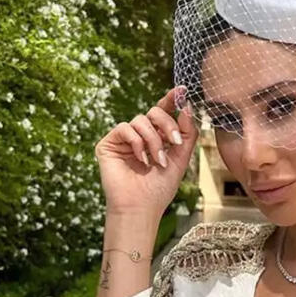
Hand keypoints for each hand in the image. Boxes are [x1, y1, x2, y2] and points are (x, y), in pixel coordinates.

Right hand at [95, 85, 198, 214]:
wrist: (141, 207)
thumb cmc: (160, 188)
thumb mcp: (180, 159)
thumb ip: (186, 134)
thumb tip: (186, 106)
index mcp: (157, 138)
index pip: (163, 113)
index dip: (171, 99)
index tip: (182, 89)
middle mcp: (140, 136)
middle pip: (154, 112)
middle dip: (168, 125)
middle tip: (175, 143)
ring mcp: (124, 139)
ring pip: (141, 120)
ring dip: (154, 141)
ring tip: (157, 161)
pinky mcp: (109, 144)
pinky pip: (125, 128)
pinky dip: (137, 143)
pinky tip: (142, 160)